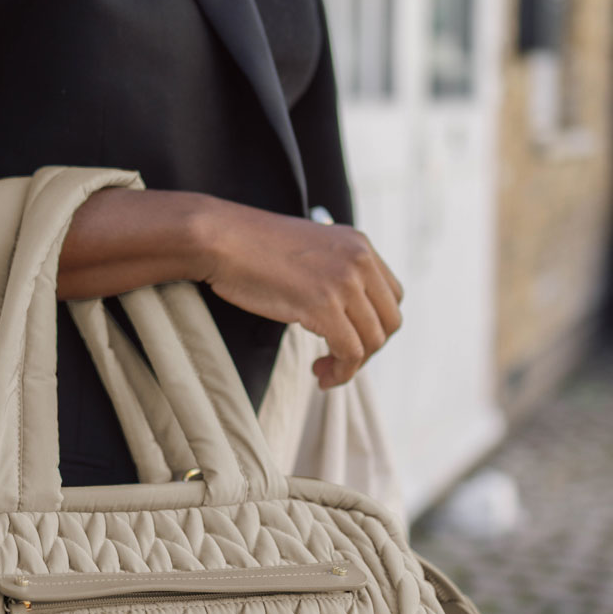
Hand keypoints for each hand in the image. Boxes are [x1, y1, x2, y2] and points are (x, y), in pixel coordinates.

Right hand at [196, 198, 404, 387]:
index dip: (375, 325)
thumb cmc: (250, 248)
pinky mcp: (323, 305)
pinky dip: (341, 372)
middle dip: (369, 350)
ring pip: (373, 341)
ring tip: (325, 372)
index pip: (392, 296)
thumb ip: (332, 271)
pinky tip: (321, 376)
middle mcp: (360, 261)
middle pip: (389, 321)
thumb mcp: (308, 250)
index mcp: (359, 246)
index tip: (349, 340)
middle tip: (338, 362)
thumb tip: (340, 310)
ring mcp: (344, 283)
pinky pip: (350, 352)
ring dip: (352, 366)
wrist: (220, 238)